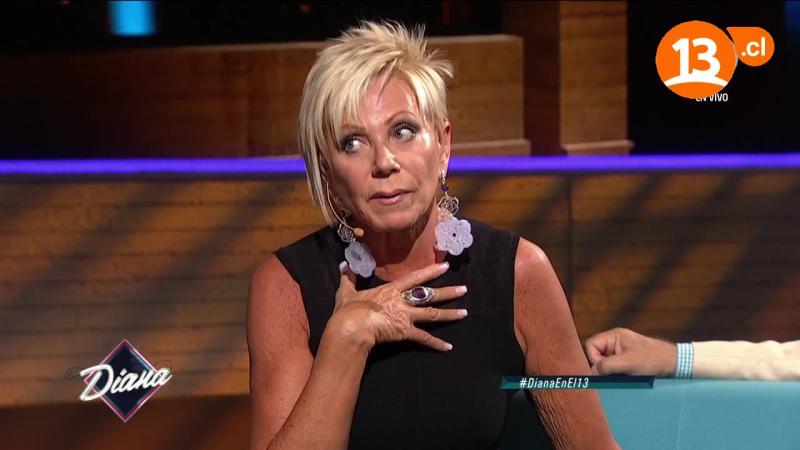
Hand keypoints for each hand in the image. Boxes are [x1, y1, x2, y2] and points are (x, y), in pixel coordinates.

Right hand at [330, 260, 467, 351]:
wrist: (351, 327)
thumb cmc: (349, 310)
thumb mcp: (346, 292)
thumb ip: (348, 278)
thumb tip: (343, 265)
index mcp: (391, 290)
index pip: (415, 277)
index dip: (431, 271)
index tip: (445, 267)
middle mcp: (402, 301)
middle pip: (429, 295)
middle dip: (448, 292)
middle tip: (464, 289)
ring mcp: (406, 316)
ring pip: (432, 314)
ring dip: (450, 314)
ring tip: (465, 313)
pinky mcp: (405, 332)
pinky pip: (424, 338)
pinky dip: (436, 343)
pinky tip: (448, 347)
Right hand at [584, 327, 676, 376]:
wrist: (673, 363)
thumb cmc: (652, 359)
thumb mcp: (627, 363)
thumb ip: (606, 365)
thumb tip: (592, 372)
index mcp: (613, 336)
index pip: (590, 345)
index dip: (594, 358)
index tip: (606, 369)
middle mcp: (615, 341)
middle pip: (596, 353)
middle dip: (603, 366)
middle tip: (615, 374)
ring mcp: (620, 350)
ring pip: (605, 362)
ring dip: (611, 371)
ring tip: (624, 375)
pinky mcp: (626, 358)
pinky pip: (614, 366)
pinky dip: (617, 373)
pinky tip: (627, 376)